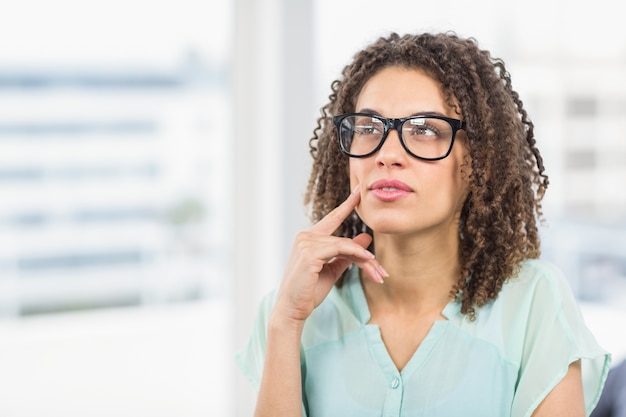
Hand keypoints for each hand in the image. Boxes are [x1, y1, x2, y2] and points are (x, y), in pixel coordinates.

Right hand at [273, 185, 386, 324]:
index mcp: (309, 239)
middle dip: (365, 257)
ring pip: (345, 245)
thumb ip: (347, 254)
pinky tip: (368, 261)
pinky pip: (340, 248)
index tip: (359, 192)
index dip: (347, 205)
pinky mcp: (309, 253)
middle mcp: (305, 236)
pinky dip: (357, 255)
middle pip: (344, 239)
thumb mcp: (333, 270)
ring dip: (365, 261)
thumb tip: (365, 238)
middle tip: (383, 272)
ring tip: (379, 275)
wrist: (292, 310)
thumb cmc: (309, 292)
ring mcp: (306, 242)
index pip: (332, 218)